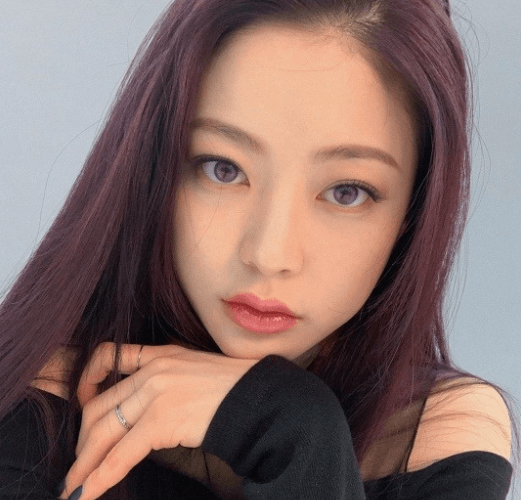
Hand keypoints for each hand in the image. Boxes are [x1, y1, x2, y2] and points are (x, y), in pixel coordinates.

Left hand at [59, 342, 258, 499]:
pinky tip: (88, 492)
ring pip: (104, 430)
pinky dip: (100, 477)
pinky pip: (122, 453)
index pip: (113, 354)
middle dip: (83, 439)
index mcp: (163, 353)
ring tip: (74, 484)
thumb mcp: (196, 370)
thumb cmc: (235, 388)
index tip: (82, 399)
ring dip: (84, 463)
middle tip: (78, 463)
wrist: (259, 396)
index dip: (88, 378)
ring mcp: (157, 391)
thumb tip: (143, 412)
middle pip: (100, 404)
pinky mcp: (162, 418)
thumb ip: (167, 379)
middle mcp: (155, 367)